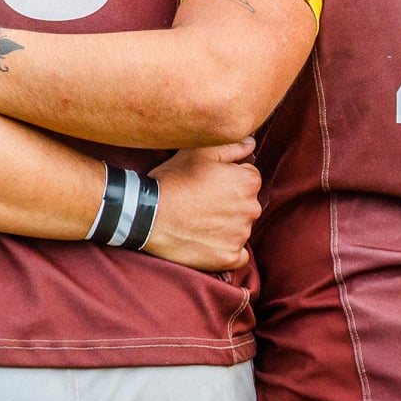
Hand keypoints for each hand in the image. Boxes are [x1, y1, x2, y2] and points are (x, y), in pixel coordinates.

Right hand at [141, 141, 260, 272]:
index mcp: (248, 182)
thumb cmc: (174, 179)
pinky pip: (237, 253)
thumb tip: (251, 144)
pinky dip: (226, 248)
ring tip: (199, 219)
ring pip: (240, 227)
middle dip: (231, 201)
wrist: (149, 215)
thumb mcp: (199, 152)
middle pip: (246, 203)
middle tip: (201, 200)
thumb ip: (231, 146)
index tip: (209, 181)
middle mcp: (251, 210)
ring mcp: (240, 236)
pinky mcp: (229, 257)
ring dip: (226, 224)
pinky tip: (207, 240)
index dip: (228, 177)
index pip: (249, 177)